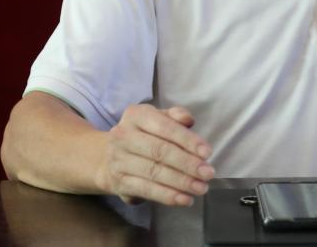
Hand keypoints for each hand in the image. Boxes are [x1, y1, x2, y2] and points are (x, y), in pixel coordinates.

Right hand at [97, 104, 214, 205]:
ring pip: (154, 172)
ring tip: (201, 188)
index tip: (207, 152)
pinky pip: (146, 190)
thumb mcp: (158, 119)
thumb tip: (188, 120)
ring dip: (181, 182)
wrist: (108, 157)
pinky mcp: (119, 182)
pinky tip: (185, 199)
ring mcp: (119, 160)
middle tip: (208, 173)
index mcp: (136, 115)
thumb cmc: (144, 135)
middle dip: (187, 163)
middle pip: (159, 151)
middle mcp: (123, 136)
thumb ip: (175, 116)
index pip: (165, 127)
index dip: (187, 140)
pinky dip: (167, 196)